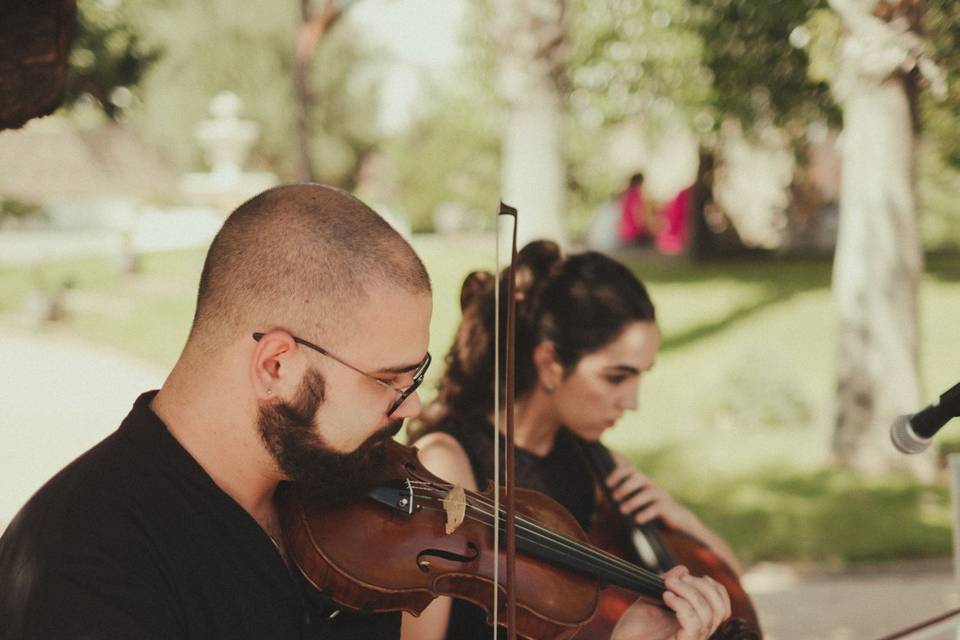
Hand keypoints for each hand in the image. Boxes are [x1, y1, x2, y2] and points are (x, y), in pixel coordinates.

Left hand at [606, 463, 699, 533]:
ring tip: (623, 510)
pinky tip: (637, 520)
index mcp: (642, 482)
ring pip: (647, 492)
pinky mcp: (668, 507)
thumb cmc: (651, 512)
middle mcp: (651, 485)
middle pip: (638, 478)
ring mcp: (661, 495)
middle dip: (625, 486)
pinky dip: (646, 513)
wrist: (677, 521)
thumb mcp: (636, 504)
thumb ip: (622, 500)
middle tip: (614, 496)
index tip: (606, 483)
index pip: (630, 470)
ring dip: (633, 501)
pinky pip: (657, 508)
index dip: (618, 474)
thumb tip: (601, 501)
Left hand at [611, 566, 730, 639]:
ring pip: (707, 614)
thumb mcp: (651, 599)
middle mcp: (697, 634)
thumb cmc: (633, 630)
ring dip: (688, 592)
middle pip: (719, 609)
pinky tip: (666, 596)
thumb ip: (668, 585)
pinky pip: (694, 624)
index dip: (716, 589)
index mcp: (695, 623)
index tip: (699, 576)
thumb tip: (683, 569)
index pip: (722, 608)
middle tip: (677, 579)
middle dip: (702, 587)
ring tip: (669, 585)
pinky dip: (682, 604)